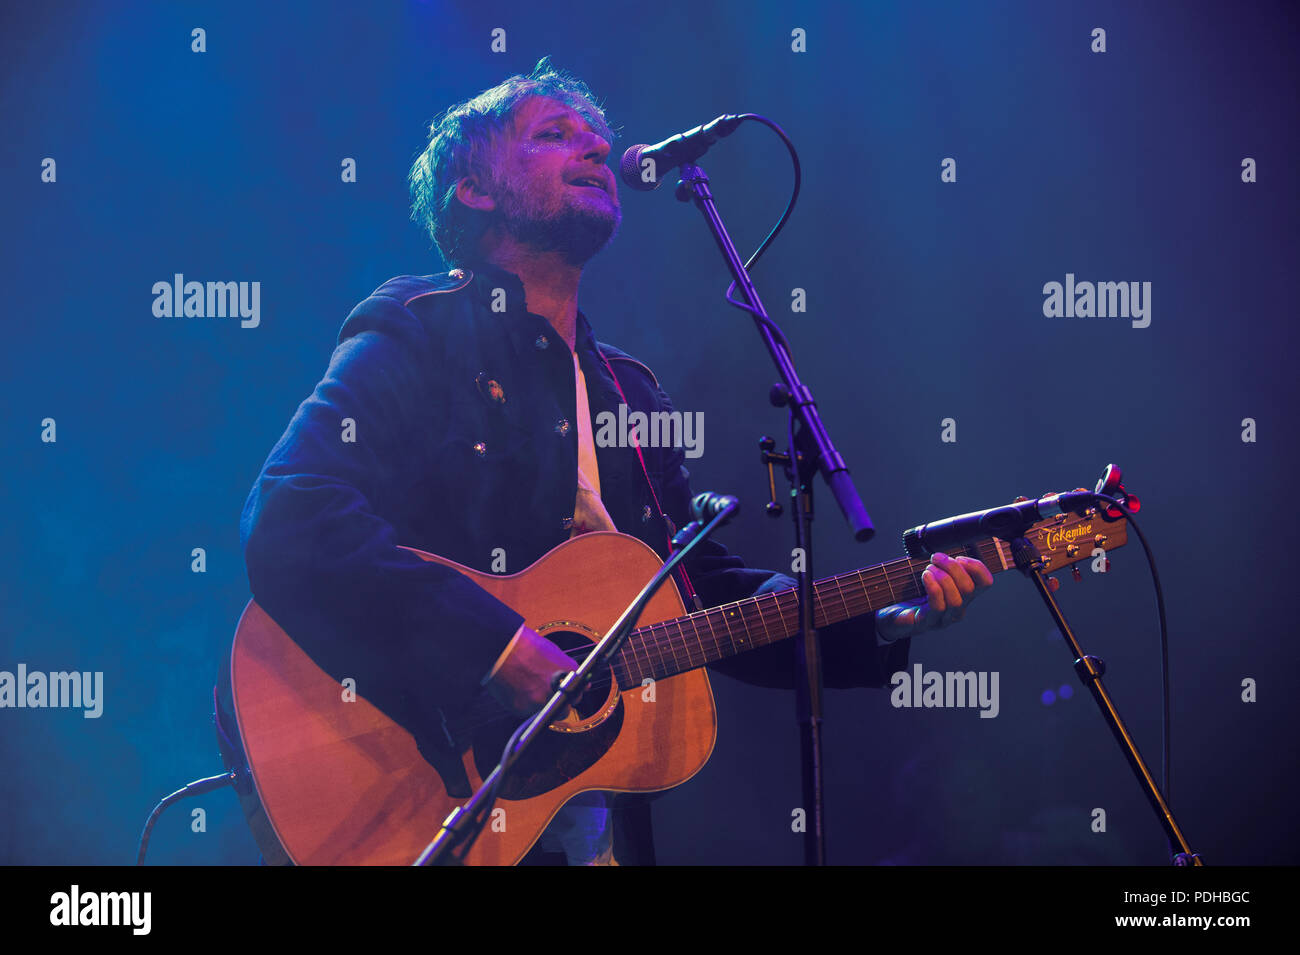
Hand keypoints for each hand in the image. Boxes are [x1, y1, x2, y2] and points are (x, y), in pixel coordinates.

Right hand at [483, 626, 581, 717]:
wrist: (500, 649)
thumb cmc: (524, 646)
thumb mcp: (552, 652)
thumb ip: (566, 668)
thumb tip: (577, 677)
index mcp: (569, 674)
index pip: (579, 692)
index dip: (572, 694)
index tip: (568, 694)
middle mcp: (558, 691)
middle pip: (566, 709)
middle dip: (560, 705)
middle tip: (547, 695)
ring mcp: (541, 702)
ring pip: (547, 713)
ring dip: (542, 706)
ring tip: (529, 690)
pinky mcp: (523, 710)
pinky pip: (528, 712)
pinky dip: (525, 705)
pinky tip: (517, 690)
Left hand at [875, 551, 993, 641]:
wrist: (891, 613)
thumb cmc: (912, 591)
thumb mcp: (931, 574)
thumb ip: (944, 563)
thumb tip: (949, 544)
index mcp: (963, 595)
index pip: (985, 582)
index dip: (977, 567)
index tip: (959, 557)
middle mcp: (958, 609)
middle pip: (969, 588)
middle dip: (952, 567)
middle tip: (935, 558)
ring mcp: (944, 619)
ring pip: (956, 600)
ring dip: (942, 578)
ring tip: (928, 569)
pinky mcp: (927, 623)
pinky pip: (938, 607)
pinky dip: (934, 588)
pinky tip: (925, 576)